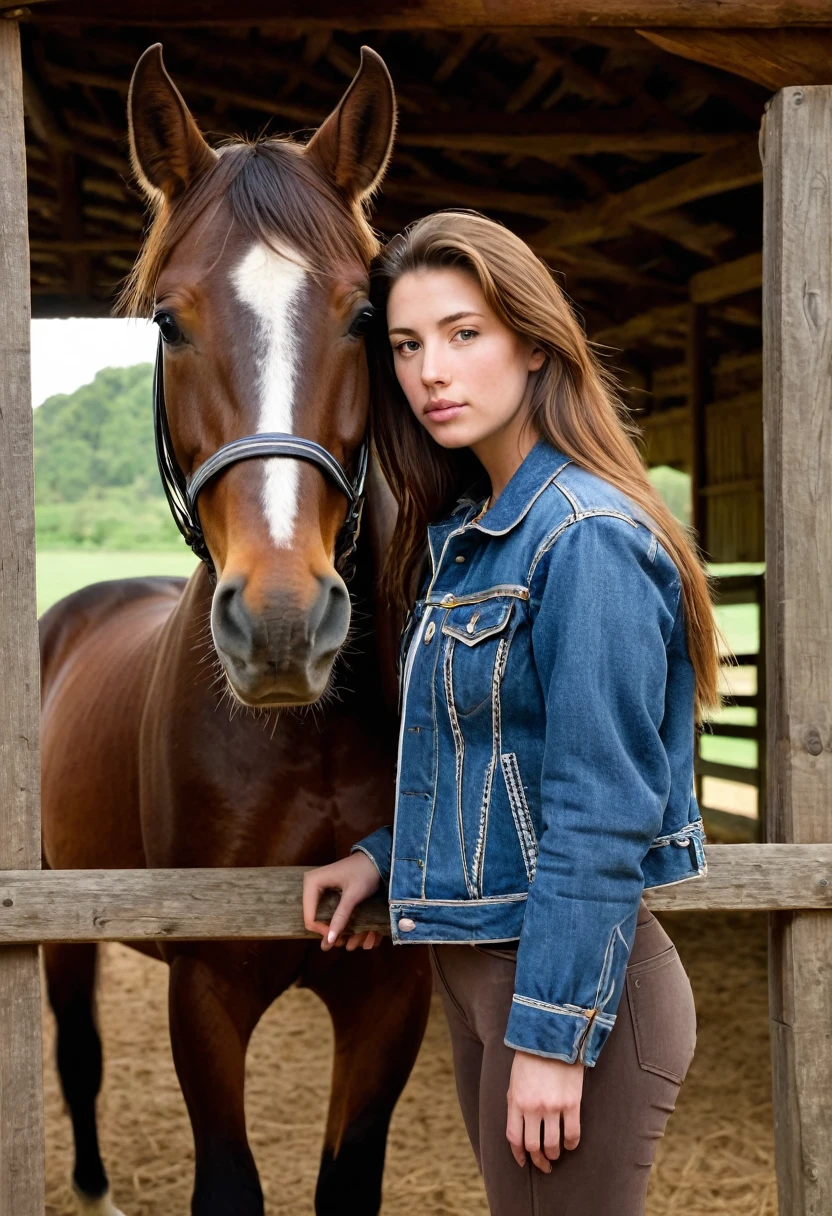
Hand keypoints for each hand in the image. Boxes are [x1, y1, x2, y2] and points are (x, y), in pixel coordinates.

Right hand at [302, 853, 383, 951]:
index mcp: (312, 883)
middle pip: (314, 918)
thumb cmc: (365, 873)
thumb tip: (329, 941)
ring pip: (320, 916)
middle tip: (345, 941)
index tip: (341, 939)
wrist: (377, 859)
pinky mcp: (324, 891)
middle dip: (328, 931)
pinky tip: (348, 927)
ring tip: (349, 938)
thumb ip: (340, 917)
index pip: (310, 917)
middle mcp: (310, 885)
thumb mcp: (353, 895)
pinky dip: (336, 920)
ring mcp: (317, 888)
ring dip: (333, 928)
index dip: (323, 931)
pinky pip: (326, 910)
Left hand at [506, 1050, 583, 1171]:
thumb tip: (518, 1129)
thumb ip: (515, 1104)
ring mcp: (552, 1107)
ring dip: (554, 1155)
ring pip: (552, 1145)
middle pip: (533, 1146)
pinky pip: (572, 1134)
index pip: (514, 1137)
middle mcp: (532, 1107)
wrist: (553, 1036)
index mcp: (516, 1100)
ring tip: (556, 1154)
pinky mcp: (572, 1103)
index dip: (519, 1154)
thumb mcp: (515, 1080)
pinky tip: (570, 1144)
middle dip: (538, 1160)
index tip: (524, 1161)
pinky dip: (571, 1144)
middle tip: (543, 1164)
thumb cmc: (531, 1058)